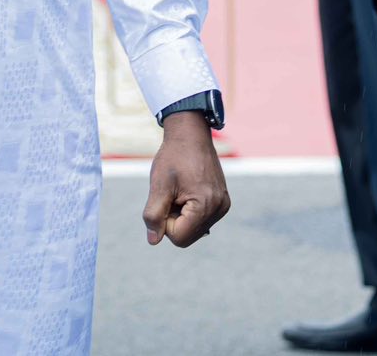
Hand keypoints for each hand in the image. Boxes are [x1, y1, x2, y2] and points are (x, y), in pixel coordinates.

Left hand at [142, 112, 230, 246]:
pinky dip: (190, 211)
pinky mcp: (222, 202)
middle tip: (171, 194)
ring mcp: (223, 206)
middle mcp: (219, 209)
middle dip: (173, 219)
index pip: (179, 238)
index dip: (164, 222)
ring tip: (180, 190)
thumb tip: (153, 241)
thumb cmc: (173, 157)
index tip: (165, 198)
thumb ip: (154, 215)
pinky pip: (202, 220)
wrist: (191, 134)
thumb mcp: (159, 185)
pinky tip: (188, 191)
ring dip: (181, 215)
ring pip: (194, 229)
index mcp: (205, 206)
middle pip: (187, 235)